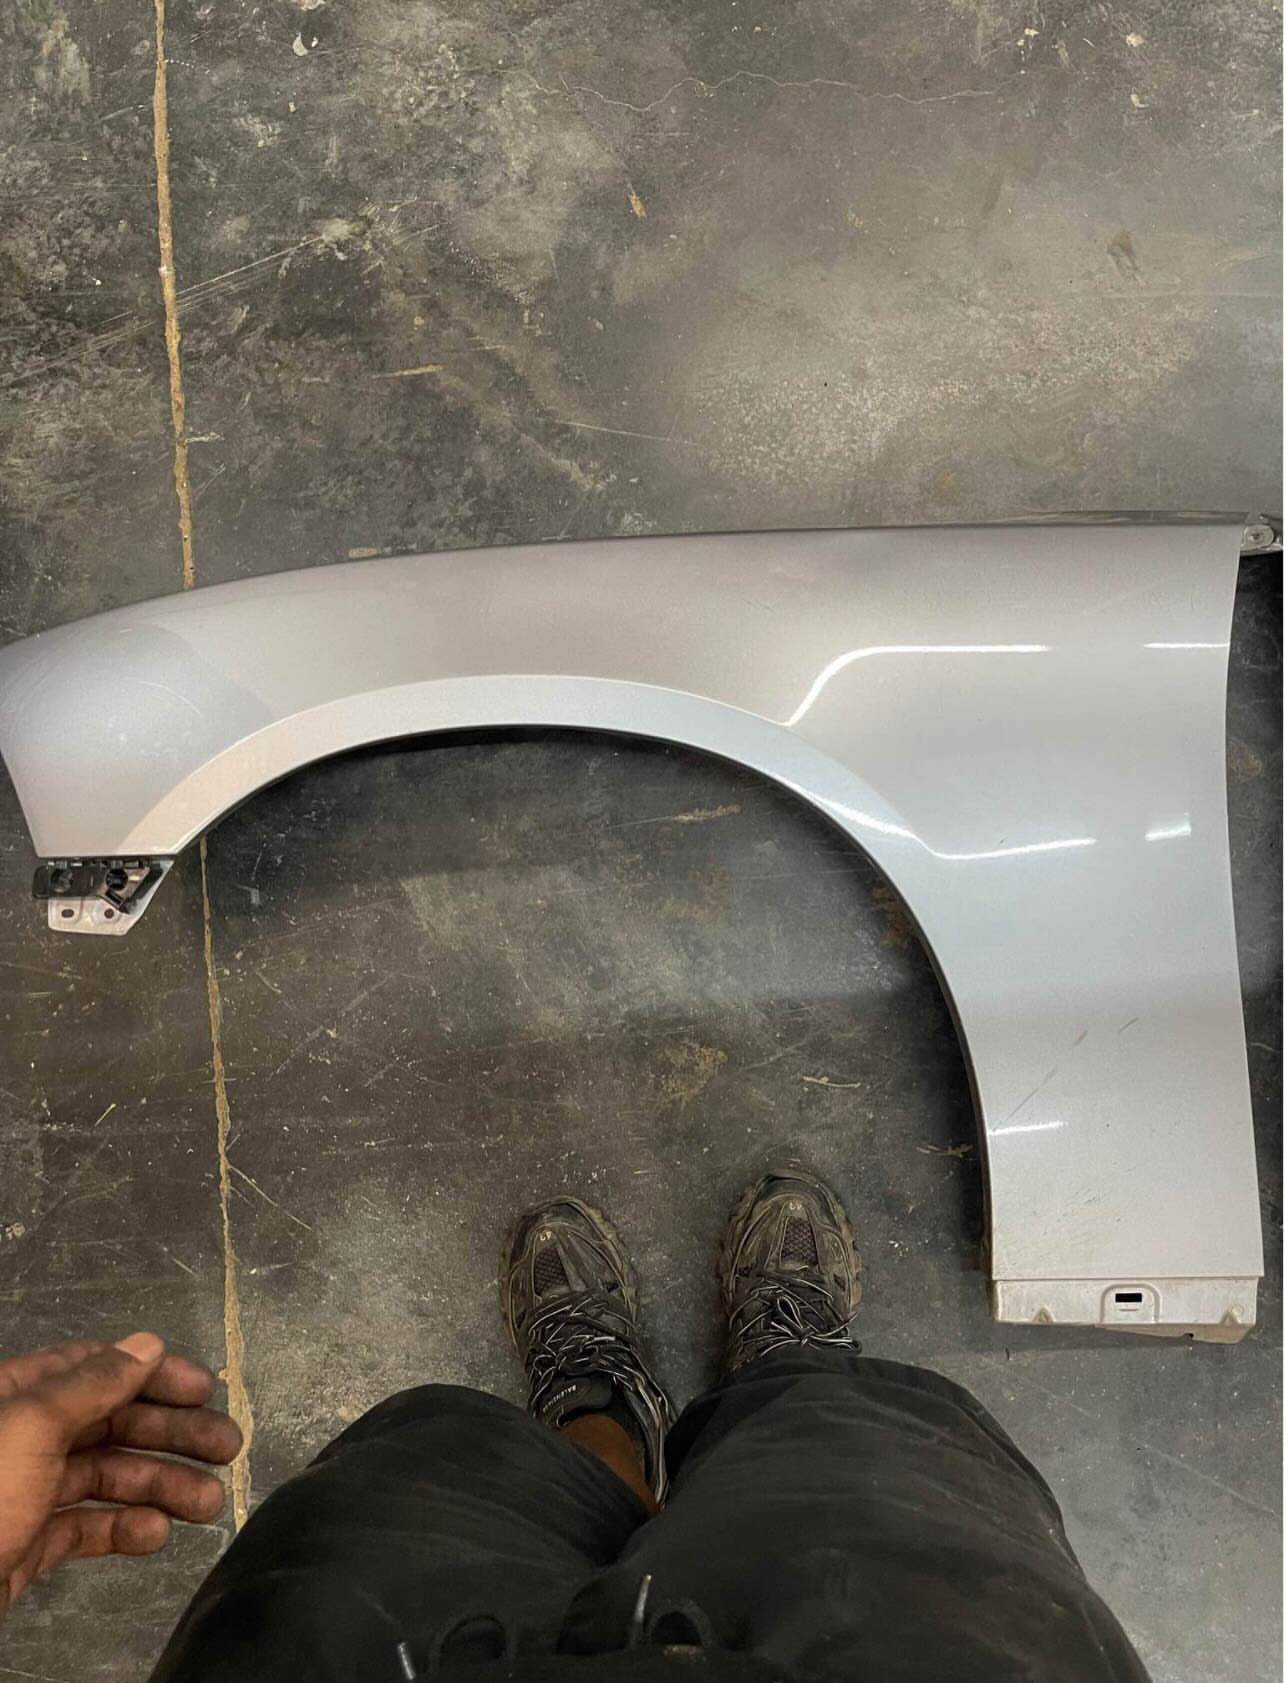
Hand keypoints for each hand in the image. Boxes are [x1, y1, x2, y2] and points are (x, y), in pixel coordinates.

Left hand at [0, 1331, 242, 1613]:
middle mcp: (19, 1438)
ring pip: (104, 1478)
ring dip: (161, 1485)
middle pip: (109, 1422)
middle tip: (229, 1449)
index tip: (207, 1390)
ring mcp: (20, 1495)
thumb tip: (148, 1344)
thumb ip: (93, 1383)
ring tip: (209, 1505)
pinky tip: (158, 1535)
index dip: (154, 1374)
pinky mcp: (22, 1547)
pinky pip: (83, 1528)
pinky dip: (125, 1529)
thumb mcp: (32, 1425)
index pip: (96, 1369)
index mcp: (15, 1396)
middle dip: (171, 1433)